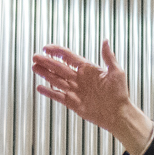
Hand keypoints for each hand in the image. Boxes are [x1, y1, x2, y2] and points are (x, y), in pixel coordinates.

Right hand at [32, 42, 153, 154]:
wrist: (118, 114)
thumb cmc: (119, 93)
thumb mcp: (116, 72)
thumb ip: (108, 57)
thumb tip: (105, 40)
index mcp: (87, 69)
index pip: (68, 57)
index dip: (57, 51)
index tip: (46, 48)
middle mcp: (79, 78)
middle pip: (59, 67)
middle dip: (46, 62)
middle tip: (35, 57)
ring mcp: (75, 90)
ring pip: (56, 80)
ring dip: (45, 74)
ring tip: (34, 67)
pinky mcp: (72, 103)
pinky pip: (58, 96)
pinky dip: (49, 92)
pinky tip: (39, 87)